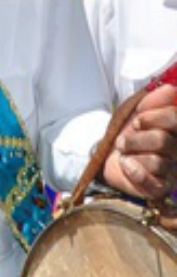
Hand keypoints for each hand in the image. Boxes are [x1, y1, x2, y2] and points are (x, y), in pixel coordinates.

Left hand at [103, 84, 176, 200]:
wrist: (107, 156)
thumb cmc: (126, 132)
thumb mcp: (135, 111)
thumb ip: (153, 100)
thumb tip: (170, 88)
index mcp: (176, 130)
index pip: (174, 118)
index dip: (151, 117)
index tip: (137, 121)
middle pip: (163, 141)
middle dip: (135, 138)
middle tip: (124, 140)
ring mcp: (172, 172)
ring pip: (156, 160)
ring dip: (131, 153)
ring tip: (124, 153)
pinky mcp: (160, 188)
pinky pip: (148, 180)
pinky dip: (132, 170)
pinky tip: (126, 166)